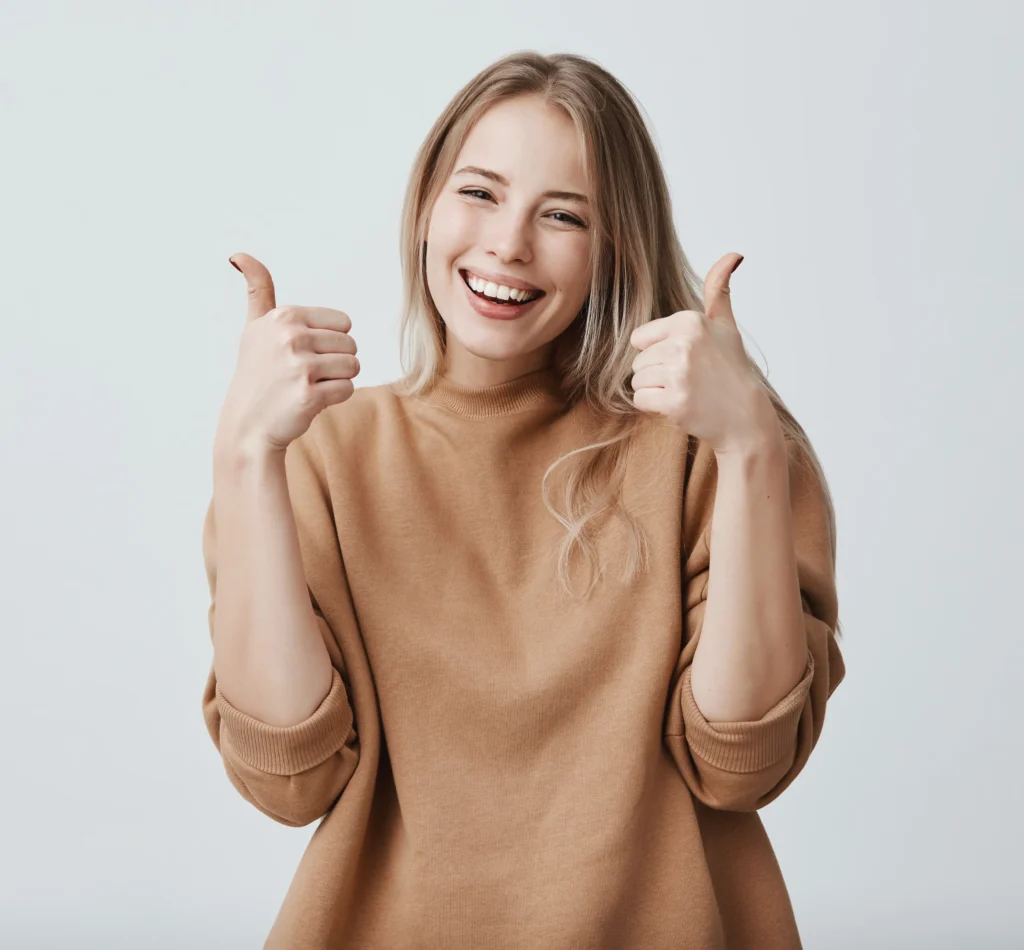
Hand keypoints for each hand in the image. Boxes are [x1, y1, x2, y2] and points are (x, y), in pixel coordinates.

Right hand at [215, 253, 360, 455]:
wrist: (247, 425)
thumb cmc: (257, 375)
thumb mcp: (254, 329)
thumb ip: (258, 291)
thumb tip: (238, 255)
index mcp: (283, 317)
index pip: (344, 322)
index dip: (330, 342)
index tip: (302, 354)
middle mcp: (290, 337)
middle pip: (351, 344)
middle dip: (335, 362)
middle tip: (305, 375)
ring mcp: (299, 366)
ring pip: (353, 366)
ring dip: (337, 380)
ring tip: (309, 386)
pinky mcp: (309, 394)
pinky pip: (348, 389)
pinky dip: (335, 398)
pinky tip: (310, 401)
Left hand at [628, 253, 777, 455]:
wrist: (745, 417)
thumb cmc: (731, 370)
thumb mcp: (725, 326)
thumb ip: (718, 289)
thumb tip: (733, 254)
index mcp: (689, 321)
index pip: (640, 338)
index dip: (657, 352)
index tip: (685, 360)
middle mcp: (684, 343)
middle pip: (638, 361)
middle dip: (657, 374)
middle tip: (688, 379)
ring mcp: (679, 373)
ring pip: (637, 381)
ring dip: (656, 391)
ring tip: (685, 391)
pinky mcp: (674, 402)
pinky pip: (641, 400)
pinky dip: (655, 407)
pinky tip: (680, 405)